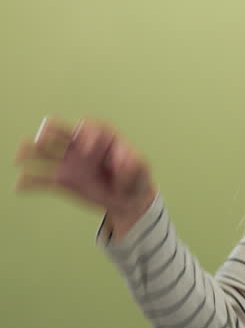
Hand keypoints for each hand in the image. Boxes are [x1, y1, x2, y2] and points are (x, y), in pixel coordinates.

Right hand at [14, 116, 155, 220]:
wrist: (129, 200)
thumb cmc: (137, 179)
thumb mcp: (142, 170)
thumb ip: (135, 163)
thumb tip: (124, 160)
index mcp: (103, 139)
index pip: (89, 127)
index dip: (87, 135)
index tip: (88, 151)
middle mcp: (82, 147)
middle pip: (62, 132)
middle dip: (50, 132)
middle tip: (42, 139)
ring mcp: (71, 163)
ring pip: (46, 152)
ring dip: (32, 152)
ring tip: (20, 156)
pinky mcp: (63, 181)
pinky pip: (43, 180)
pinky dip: (31, 182)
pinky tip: (20, 186)